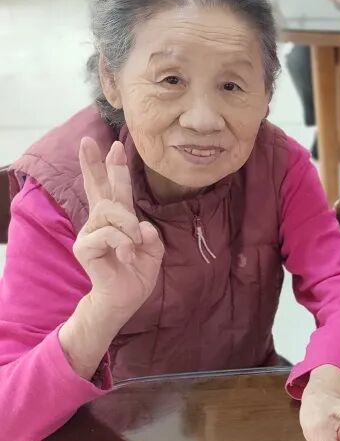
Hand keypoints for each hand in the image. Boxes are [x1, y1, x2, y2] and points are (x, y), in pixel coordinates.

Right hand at [75, 137, 163, 321]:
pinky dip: (125, 244)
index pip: (112, 189)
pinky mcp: (85, 247)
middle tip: (95, 143)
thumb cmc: (136, 272)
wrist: (125, 298)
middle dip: (99, 164)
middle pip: (100, 189)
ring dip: (129, 225)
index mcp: (118, 219)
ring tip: (135, 244)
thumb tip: (142, 226)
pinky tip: (127, 256)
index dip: (112, 167)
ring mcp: (90, 233)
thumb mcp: (153, 250)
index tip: (114, 145)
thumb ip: (151, 235)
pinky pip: (109, 234)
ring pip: (111, 212)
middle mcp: (101, 222)